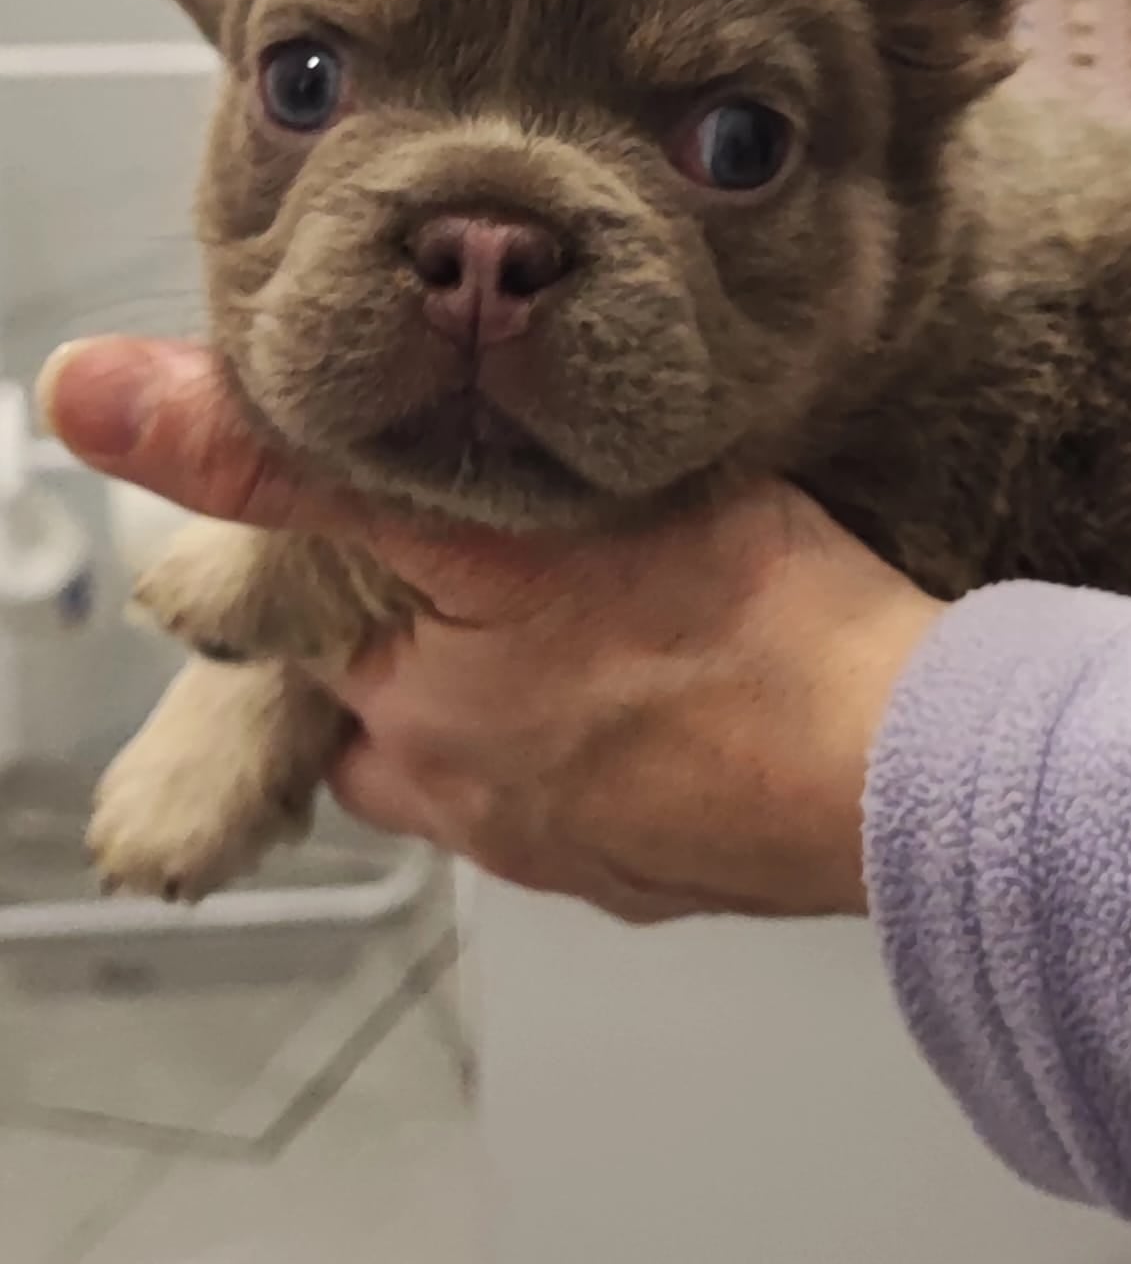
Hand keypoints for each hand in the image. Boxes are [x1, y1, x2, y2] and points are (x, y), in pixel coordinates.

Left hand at [40, 338, 943, 919]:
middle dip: (422, 637)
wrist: (904, 764)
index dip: (335, 553)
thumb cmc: (743, 638)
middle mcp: (475, 804)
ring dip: (518, 694)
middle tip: (500, 562)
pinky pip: (599, 798)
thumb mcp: (502, 515)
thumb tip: (94, 398)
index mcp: (413, 716)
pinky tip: (672, 685)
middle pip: (390, 710)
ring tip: (598, 616)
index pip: (301, 634)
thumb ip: (297, 466)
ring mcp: (576, 848)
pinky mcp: (668, 866)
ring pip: (496, 755)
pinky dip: (612, 741)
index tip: (388, 514)